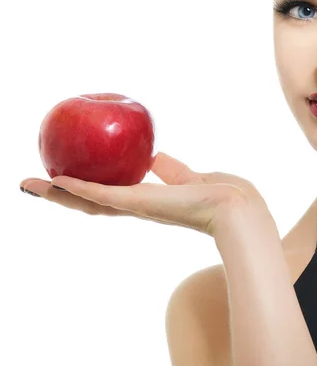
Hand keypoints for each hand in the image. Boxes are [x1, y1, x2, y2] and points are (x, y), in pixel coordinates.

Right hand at [18, 151, 270, 237]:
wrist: (237, 209)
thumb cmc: (221, 195)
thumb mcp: (189, 177)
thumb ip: (170, 170)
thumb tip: (153, 156)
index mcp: (147, 203)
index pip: (108, 198)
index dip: (84, 191)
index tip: (64, 180)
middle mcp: (137, 208)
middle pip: (90, 204)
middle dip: (60, 196)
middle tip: (31, 185)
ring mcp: (137, 207)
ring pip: (89, 203)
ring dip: (58, 195)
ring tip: (30, 185)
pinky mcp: (141, 202)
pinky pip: (104, 195)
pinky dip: (80, 189)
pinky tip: (58, 181)